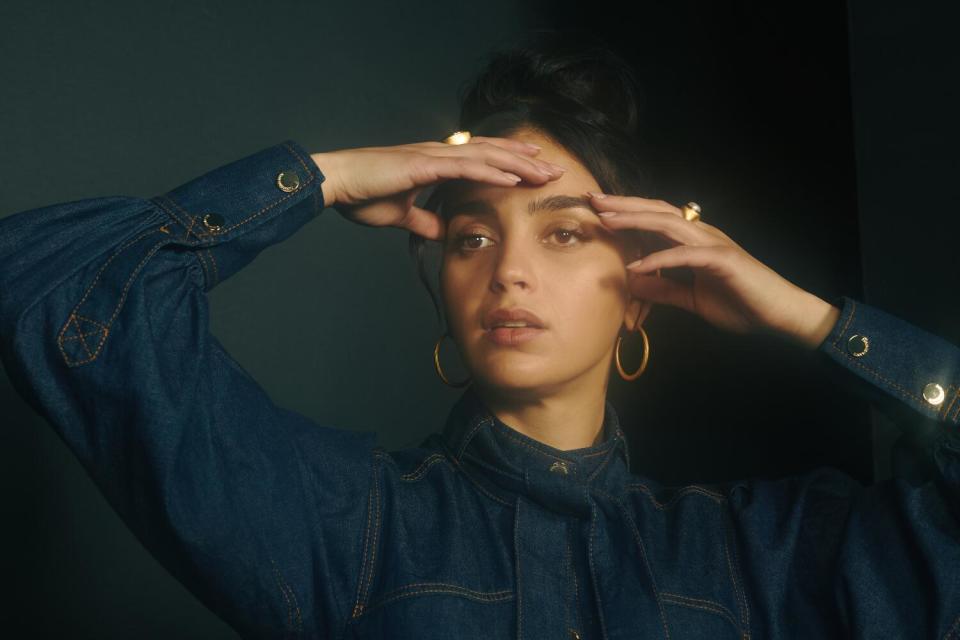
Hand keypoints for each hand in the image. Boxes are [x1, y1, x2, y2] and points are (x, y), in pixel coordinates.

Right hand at [309, 137, 566, 240]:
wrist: (337, 183)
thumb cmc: (362, 195)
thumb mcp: (401, 214)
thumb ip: (424, 221)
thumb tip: (444, 233)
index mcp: (434, 162)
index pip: (480, 158)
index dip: (508, 161)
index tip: (533, 168)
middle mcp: (439, 154)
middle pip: (491, 153)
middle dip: (524, 160)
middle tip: (553, 168)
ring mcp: (433, 156)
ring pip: (486, 157)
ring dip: (517, 164)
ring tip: (544, 171)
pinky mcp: (424, 165)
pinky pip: (466, 169)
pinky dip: (492, 173)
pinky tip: (514, 179)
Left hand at [587, 192, 840, 348]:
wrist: (780, 314)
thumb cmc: (741, 304)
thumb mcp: (692, 299)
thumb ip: (664, 289)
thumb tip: (633, 282)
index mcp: (694, 241)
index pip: (654, 220)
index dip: (626, 213)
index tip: (596, 211)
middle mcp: (702, 235)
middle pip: (656, 212)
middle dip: (622, 205)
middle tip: (592, 199)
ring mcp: (713, 244)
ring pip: (667, 224)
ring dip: (634, 221)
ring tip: (605, 220)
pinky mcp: (722, 260)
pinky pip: (684, 256)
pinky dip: (658, 259)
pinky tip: (635, 265)